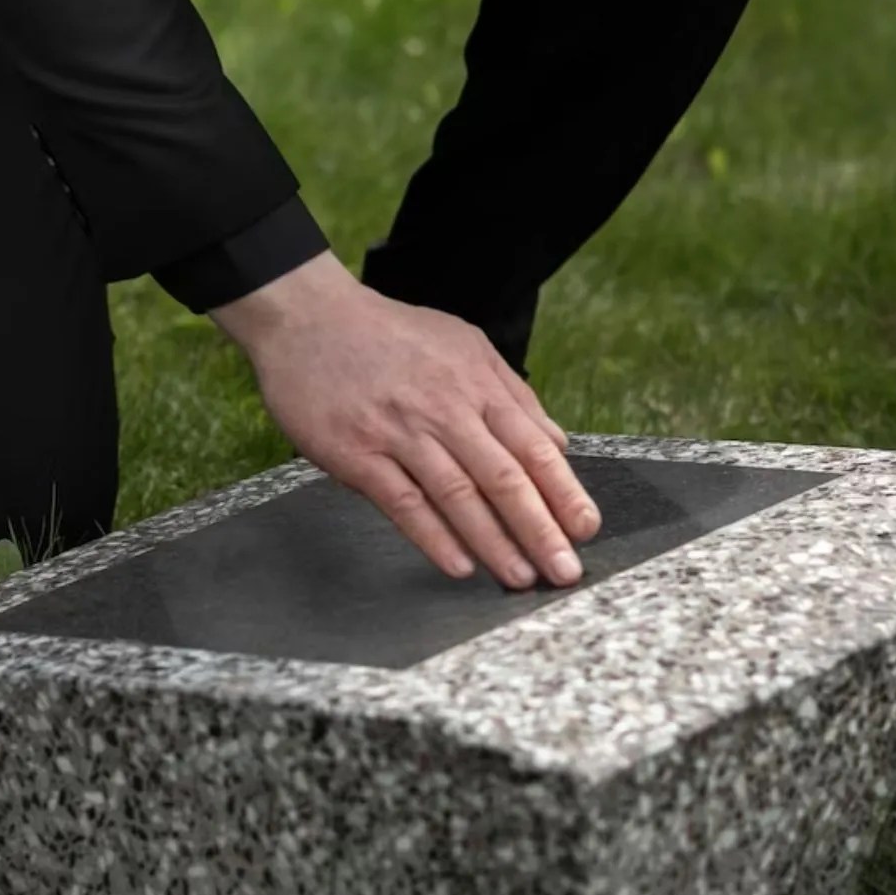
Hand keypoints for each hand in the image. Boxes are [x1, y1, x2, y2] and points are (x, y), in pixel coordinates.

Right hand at [208, 252, 600, 588]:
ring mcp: (400, 432)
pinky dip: (434, 537)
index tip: (586, 528)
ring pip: (458, 495)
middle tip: (565, 570)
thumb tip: (557, 443)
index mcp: (476, 384)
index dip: (564, 492)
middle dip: (541, 529)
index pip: (533, 446)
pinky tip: (459, 565)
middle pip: (504, 477)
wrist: (309, 317)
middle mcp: (445, 410)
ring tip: (520, 577)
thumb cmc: (390, 334)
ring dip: (494, 542)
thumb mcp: (465, 345)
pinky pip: (403, 502)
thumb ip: (513, 393)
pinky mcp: (357, 453)